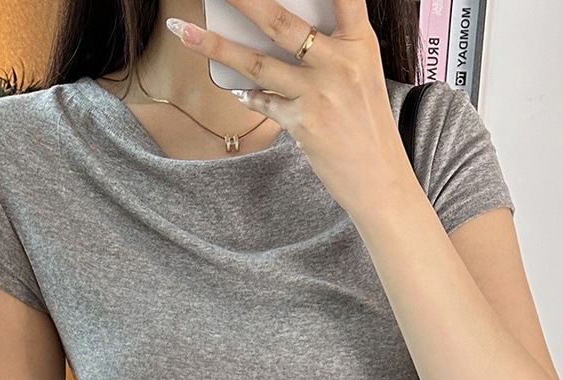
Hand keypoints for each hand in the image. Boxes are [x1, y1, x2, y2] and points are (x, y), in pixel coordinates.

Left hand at [165, 0, 413, 222]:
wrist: (380, 179)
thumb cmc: (368, 123)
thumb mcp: (363, 73)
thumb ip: (334, 46)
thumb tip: (285, 28)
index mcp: (360, 43)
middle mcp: (339, 63)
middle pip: (280, 22)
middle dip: (242, 0)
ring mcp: (318, 94)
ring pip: (256, 63)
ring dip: (215, 45)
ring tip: (182, 31)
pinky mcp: (302, 123)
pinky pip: (263, 101)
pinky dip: (250, 95)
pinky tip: (238, 90)